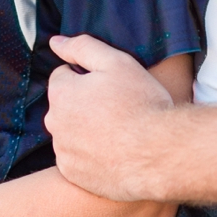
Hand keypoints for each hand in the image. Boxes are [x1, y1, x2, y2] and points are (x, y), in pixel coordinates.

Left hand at [45, 34, 174, 201]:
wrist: (162, 154)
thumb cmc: (142, 105)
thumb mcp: (117, 63)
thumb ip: (82, 47)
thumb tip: (55, 42)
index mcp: (60, 92)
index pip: (65, 76)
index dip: (89, 79)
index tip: (111, 89)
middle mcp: (54, 122)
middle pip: (66, 105)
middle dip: (84, 104)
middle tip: (118, 111)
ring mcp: (62, 150)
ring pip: (71, 133)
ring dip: (86, 131)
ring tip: (118, 135)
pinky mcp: (72, 174)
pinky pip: (76, 159)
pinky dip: (89, 156)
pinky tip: (112, 154)